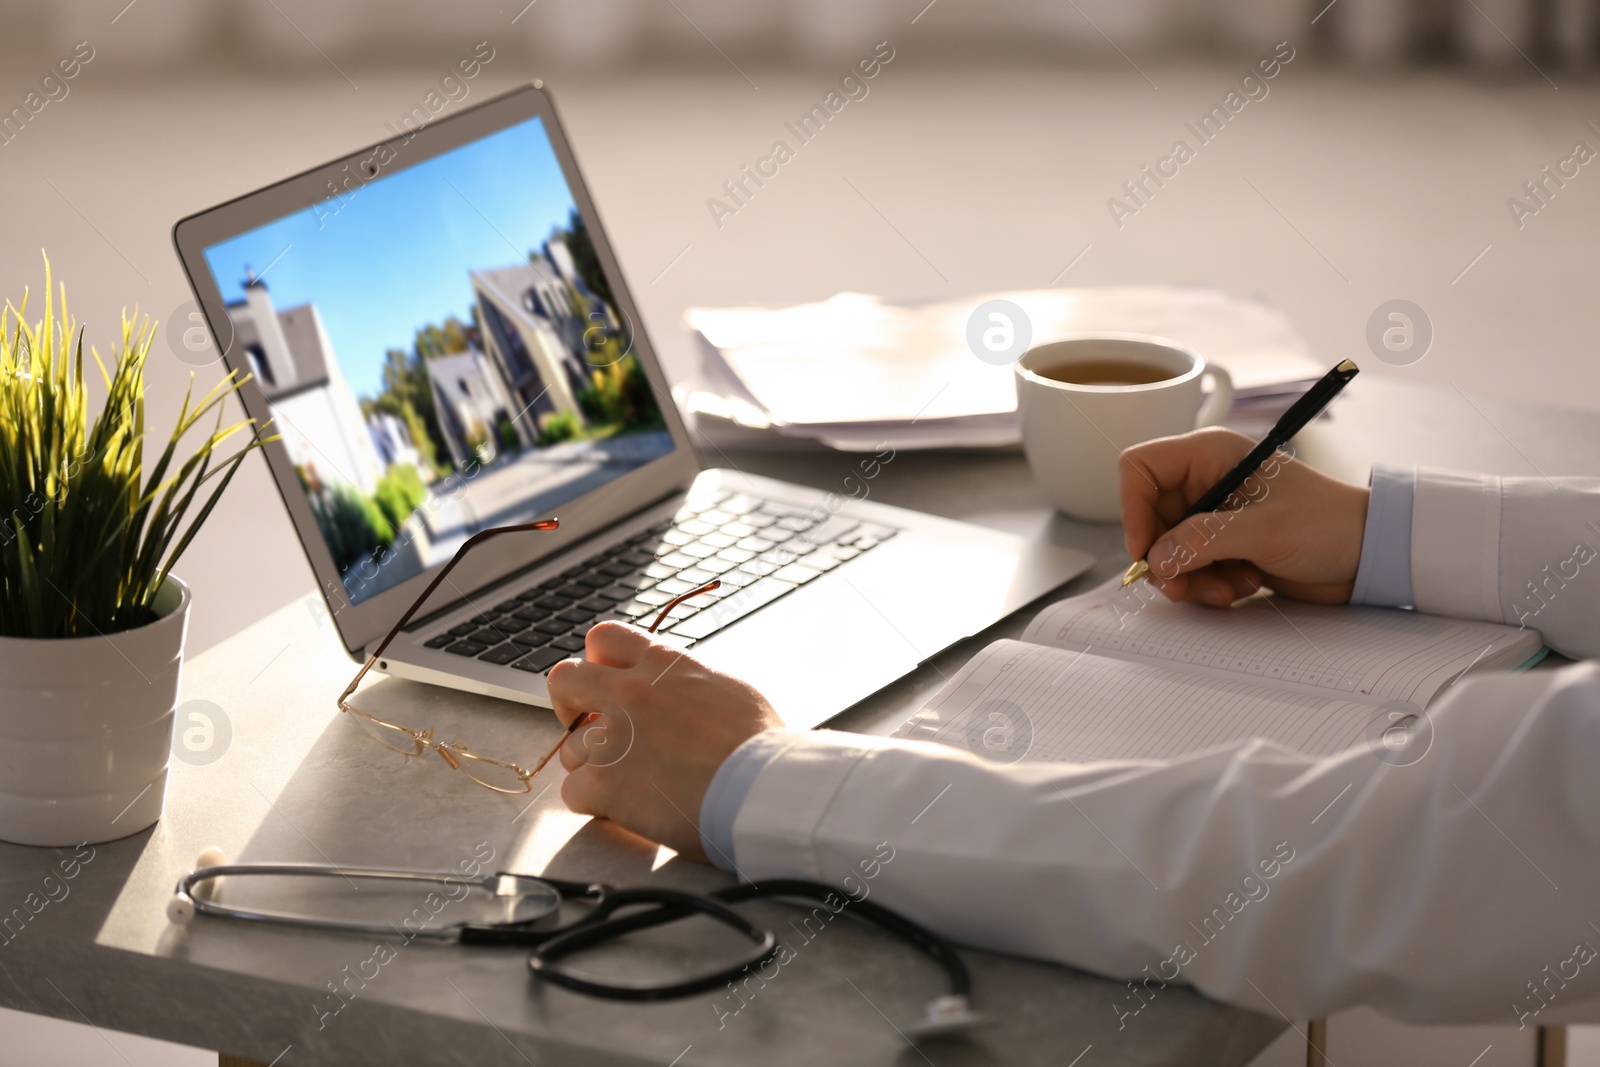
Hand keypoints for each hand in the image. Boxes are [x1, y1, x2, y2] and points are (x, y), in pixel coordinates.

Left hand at [545, 622, 781, 860]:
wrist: (762, 788)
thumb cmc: (758, 745)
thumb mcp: (727, 688)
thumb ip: (688, 682)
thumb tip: (679, 691)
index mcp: (663, 664)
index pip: (604, 638)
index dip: (599, 663)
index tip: (609, 684)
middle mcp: (630, 692)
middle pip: (564, 679)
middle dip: (569, 704)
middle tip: (589, 728)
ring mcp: (612, 737)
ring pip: (569, 748)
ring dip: (592, 766)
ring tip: (629, 783)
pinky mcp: (604, 782)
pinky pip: (572, 793)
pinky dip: (595, 804)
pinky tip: (626, 808)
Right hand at [1119, 428, 1369, 605]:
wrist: (1368, 554)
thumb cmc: (1329, 524)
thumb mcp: (1265, 530)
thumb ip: (1204, 541)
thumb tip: (1156, 558)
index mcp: (1210, 455)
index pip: (1140, 469)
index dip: (1132, 508)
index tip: (1144, 550)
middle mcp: (1205, 481)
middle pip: (1149, 518)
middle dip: (1164, 558)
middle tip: (1182, 586)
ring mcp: (1212, 515)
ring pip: (1166, 549)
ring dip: (1188, 578)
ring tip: (1226, 589)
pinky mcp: (1222, 545)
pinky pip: (1189, 567)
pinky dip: (1206, 585)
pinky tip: (1240, 586)